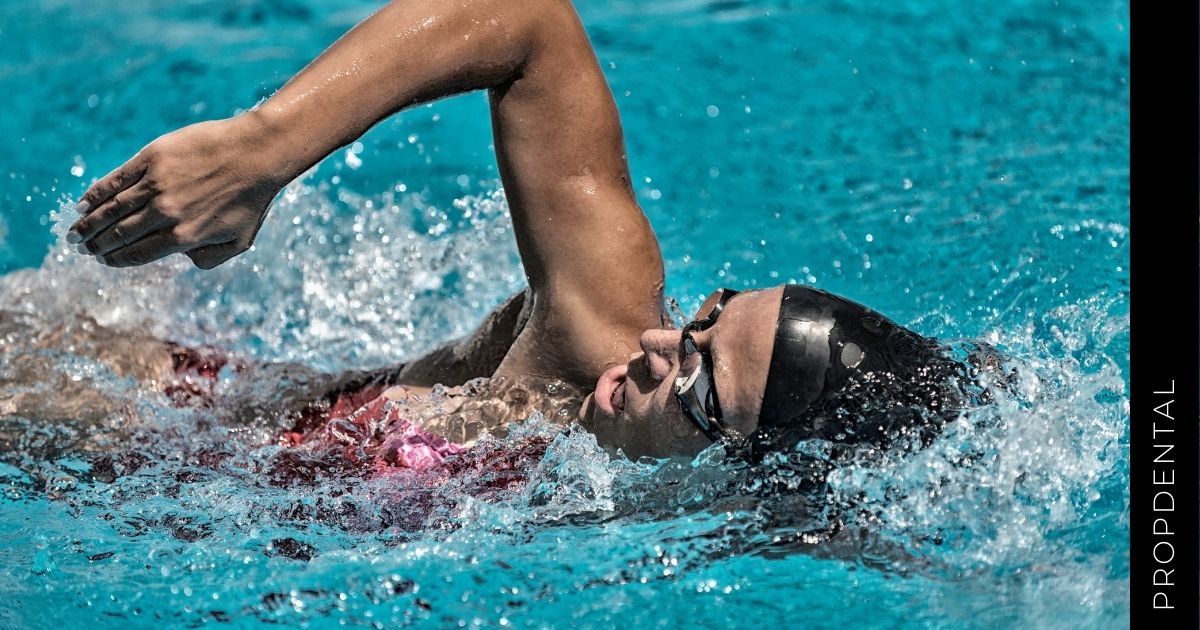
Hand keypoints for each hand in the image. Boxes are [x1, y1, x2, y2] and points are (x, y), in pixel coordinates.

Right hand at [68, 115, 288, 268]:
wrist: (258, 153)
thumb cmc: (253, 199)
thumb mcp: (240, 241)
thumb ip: (209, 258)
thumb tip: (182, 260)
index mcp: (184, 237)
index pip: (139, 254)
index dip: (116, 260)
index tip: (103, 261)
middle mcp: (166, 213)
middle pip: (120, 234)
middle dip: (96, 244)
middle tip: (81, 248)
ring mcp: (156, 184)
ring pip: (112, 208)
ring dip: (89, 223)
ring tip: (75, 232)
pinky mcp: (153, 158)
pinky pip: (116, 180)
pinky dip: (96, 193)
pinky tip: (84, 203)